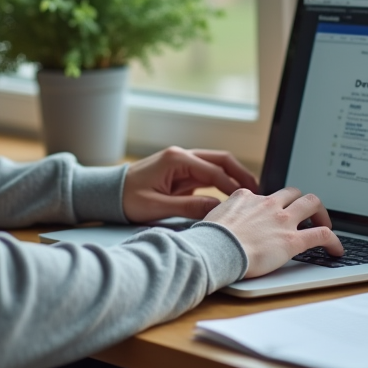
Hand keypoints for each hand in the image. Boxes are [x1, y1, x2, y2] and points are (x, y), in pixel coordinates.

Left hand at [122, 147, 259, 222]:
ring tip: (250, 195)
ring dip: (234, 177)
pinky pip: (207, 175)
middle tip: (259, 191)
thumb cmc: (127, 199)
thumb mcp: (157, 207)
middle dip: (241, 173)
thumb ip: (189, 207)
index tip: (248, 201)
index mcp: (176, 160)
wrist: (108, 194)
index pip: (214, 171)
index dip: (233, 187)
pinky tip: (231, 197)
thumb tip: (218, 211)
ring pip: (216, 166)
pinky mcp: (181, 173)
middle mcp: (182, 156)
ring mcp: (182, 163)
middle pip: (221, 160)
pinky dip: (222, 183)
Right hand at [204, 187, 343, 278]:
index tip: (274, 214)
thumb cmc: (209, 239)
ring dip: (321, 213)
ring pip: (312, 203)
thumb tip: (218, 224)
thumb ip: (222, 216)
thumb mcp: (212, 218)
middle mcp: (267, 204)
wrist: (216, 249)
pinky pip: (322, 234)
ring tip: (325, 224)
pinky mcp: (293, 240)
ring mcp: (282, 220)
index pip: (265, 195)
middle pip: (293, 192)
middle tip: (307, 214)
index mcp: (246, 197)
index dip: (272, 205)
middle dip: (302, 201)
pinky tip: (337, 249)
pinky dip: (334, 241)